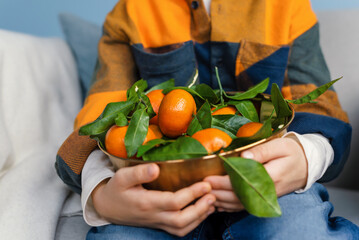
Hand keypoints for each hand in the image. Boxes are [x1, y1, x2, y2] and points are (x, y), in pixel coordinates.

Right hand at [91, 163, 215, 236]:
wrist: (107, 207)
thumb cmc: (116, 189)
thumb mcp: (121, 177)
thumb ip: (138, 172)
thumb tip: (156, 168)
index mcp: (146, 203)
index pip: (174, 202)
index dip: (192, 194)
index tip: (206, 183)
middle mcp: (154, 216)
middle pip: (182, 219)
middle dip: (200, 209)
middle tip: (213, 195)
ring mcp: (157, 222)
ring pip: (182, 228)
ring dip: (200, 217)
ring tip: (212, 203)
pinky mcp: (159, 224)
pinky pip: (179, 230)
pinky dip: (194, 223)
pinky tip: (202, 211)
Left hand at [204, 137, 307, 211]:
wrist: (306, 165)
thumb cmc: (291, 152)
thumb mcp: (279, 146)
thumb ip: (261, 151)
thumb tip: (243, 156)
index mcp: (271, 177)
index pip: (243, 183)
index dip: (223, 183)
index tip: (208, 178)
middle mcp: (267, 192)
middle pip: (238, 196)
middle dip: (217, 193)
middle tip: (199, 187)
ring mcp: (265, 198)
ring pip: (240, 204)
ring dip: (221, 201)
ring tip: (204, 195)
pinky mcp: (263, 199)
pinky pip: (244, 207)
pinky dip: (230, 207)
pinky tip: (217, 204)